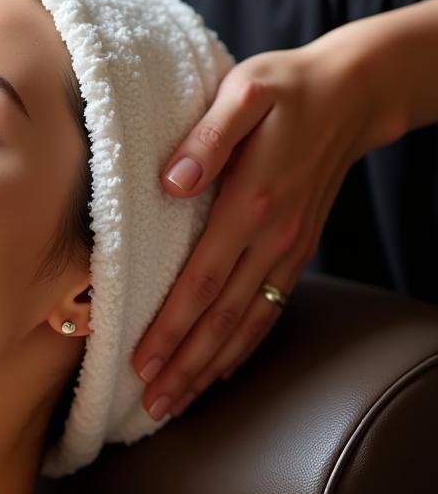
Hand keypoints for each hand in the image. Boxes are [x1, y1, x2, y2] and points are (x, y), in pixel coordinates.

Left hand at [132, 39, 386, 421]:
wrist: (353, 93)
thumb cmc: (286, 89)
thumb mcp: (244, 92)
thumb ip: (208, 137)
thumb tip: (172, 182)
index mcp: (250, 203)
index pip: (201, 280)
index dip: (170, 326)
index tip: (140, 362)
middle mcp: (272, 237)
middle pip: (222, 317)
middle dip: (184, 365)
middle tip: (151, 405)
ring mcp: (289, 249)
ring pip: (247, 323)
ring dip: (210, 366)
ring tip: (177, 402)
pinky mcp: (297, 249)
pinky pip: (270, 309)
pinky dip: (244, 346)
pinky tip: (221, 368)